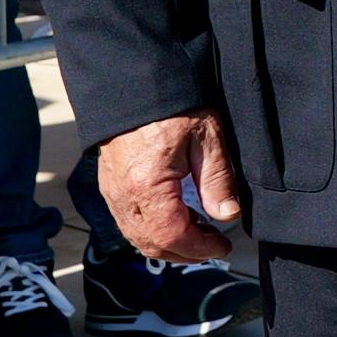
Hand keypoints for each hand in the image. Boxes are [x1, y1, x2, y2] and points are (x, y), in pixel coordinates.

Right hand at [97, 109, 247, 262]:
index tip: (223, 247)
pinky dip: (152, 230)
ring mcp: (111, 191)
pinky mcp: (109, 185)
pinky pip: (128, 222)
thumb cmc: (174, 104)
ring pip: (137, 237)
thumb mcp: (208, 137)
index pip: (171, 236)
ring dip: (168, 244)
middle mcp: (122, 194)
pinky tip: (177, 219)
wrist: (136, 83)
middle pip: (151, 244)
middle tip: (214, 246)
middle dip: (185, 253)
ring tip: (200, 234)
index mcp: (146, 184)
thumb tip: (228, 215)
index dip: (199, 249)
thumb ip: (217, 180)